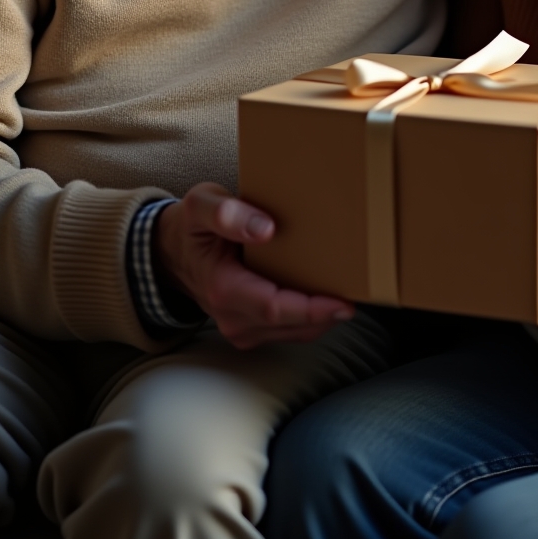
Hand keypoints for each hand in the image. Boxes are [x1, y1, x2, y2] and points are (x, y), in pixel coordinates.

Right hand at [154, 182, 353, 349]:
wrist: (174, 254)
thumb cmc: (193, 227)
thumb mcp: (200, 205)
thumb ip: (226, 212)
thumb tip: (264, 229)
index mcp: (223, 289)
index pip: (274, 308)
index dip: (311, 309)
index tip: (343, 301)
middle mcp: (233, 318)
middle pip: (292, 325)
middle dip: (328, 312)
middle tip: (363, 291)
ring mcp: (242, 329)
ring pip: (295, 332)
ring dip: (324, 317)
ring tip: (352, 290)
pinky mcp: (252, 330)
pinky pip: (290, 330)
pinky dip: (312, 317)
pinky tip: (329, 295)